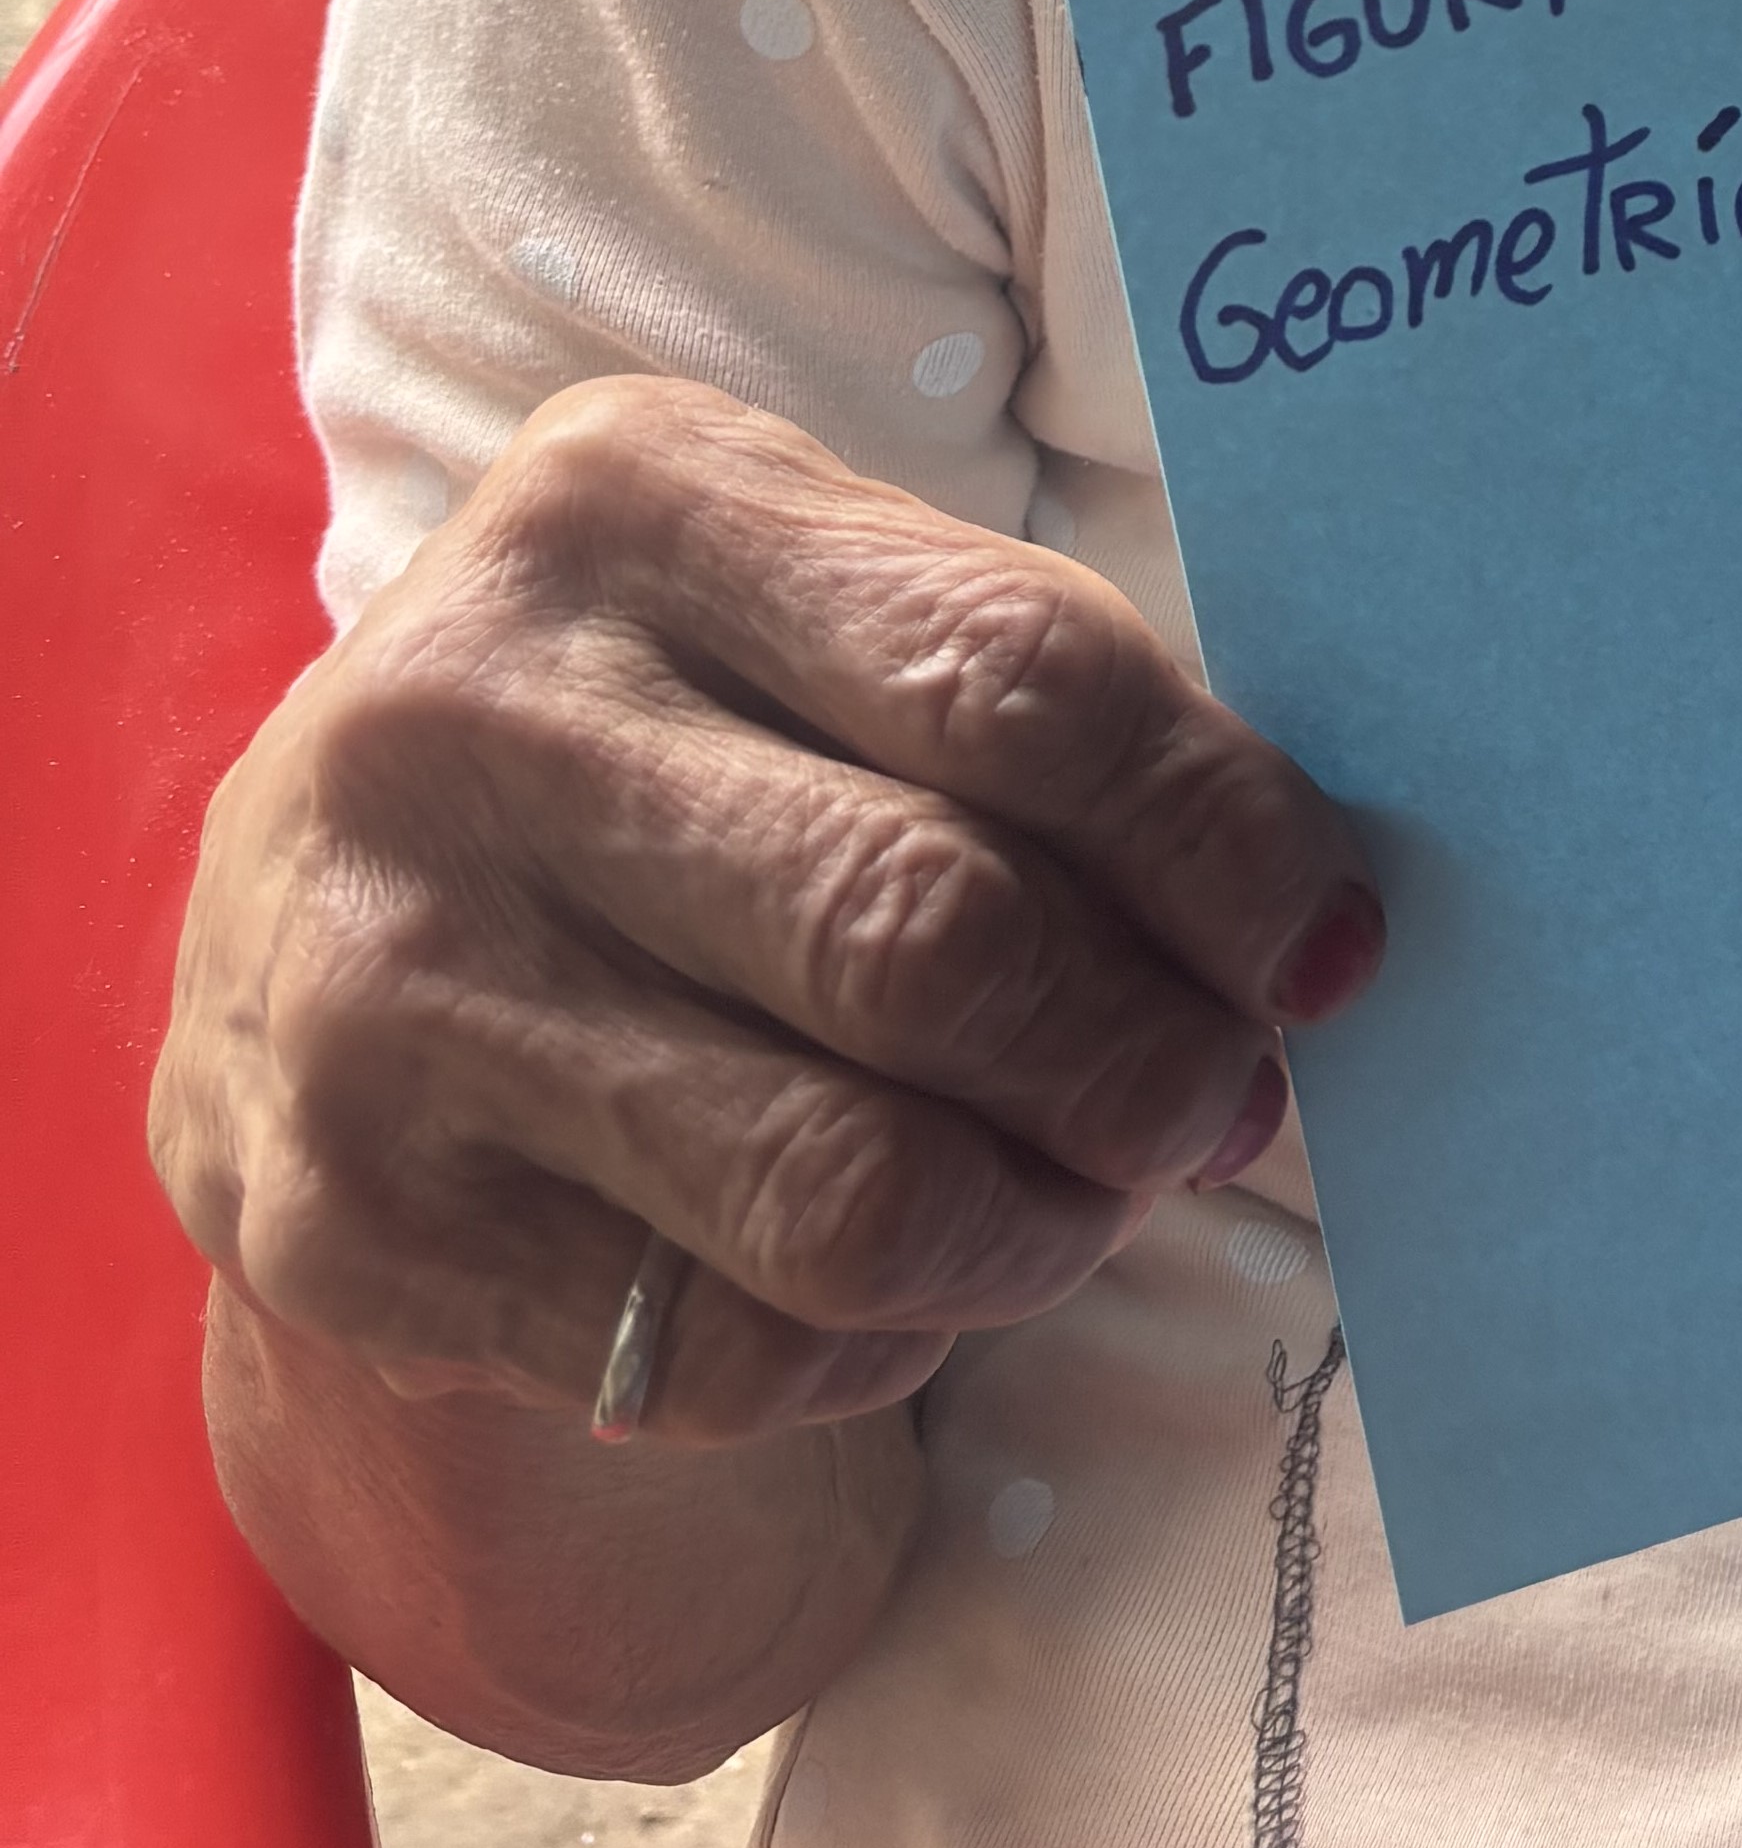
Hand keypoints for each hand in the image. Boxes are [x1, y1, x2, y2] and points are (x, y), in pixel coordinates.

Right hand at [153, 379, 1384, 1446]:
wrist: (309, 924)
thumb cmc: (668, 739)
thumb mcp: (804, 608)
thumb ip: (1032, 703)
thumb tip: (1311, 922)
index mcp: (628, 503)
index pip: (1022, 681)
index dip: (1220, 838)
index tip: (1326, 940)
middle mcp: (472, 717)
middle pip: (937, 934)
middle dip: (1150, 1053)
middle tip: (1225, 1096)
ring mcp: (387, 982)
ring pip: (847, 1186)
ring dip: (1047, 1220)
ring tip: (1098, 1189)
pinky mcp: (350, 1224)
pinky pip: (732, 1344)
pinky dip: (887, 1335)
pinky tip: (907, 1272)